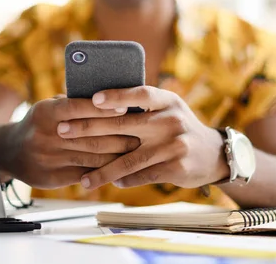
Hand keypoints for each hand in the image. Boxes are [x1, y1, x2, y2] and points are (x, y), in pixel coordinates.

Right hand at [0, 97, 139, 188]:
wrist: (10, 152)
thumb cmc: (39, 123)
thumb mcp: (49, 107)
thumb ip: (74, 103)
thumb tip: (111, 97)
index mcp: (46, 113)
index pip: (78, 108)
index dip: (103, 108)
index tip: (125, 107)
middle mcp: (47, 135)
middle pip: (91, 136)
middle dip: (120, 134)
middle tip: (142, 132)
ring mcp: (50, 158)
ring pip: (92, 156)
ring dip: (118, 154)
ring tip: (137, 149)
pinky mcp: (54, 177)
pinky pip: (86, 173)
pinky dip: (105, 170)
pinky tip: (120, 166)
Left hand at [56, 86, 230, 189]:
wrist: (212, 154)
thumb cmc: (178, 127)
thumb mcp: (168, 108)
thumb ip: (140, 106)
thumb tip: (96, 102)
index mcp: (167, 101)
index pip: (140, 93)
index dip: (117, 95)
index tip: (93, 99)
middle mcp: (171, 120)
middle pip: (123, 125)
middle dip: (88, 129)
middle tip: (62, 131)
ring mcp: (174, 145)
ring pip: (129, 159)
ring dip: (103, 170)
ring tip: (83, 179)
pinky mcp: (175, 167)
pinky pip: (142, 175)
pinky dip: (124, 180)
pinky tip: (109, 182)